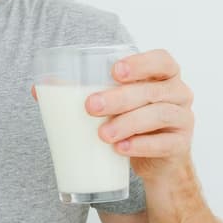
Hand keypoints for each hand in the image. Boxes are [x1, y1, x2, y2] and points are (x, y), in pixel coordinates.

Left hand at [30, 49, 194, 181]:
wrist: (158, 163)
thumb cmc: (131, 123)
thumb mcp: (113, 105)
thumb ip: (81, 93)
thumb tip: (39, 90)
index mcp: (163, 75)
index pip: (162, 60)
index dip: (141, 63)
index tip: (114, 71)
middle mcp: (178, 93)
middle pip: (152, 90)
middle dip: (120, 97)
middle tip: (90, 107)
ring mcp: (183, 119)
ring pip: (159, 115)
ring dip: (128, 123)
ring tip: (102, 134)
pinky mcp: (182, 145)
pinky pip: (165, 144)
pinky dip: (141, 146)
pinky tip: (121, 149)